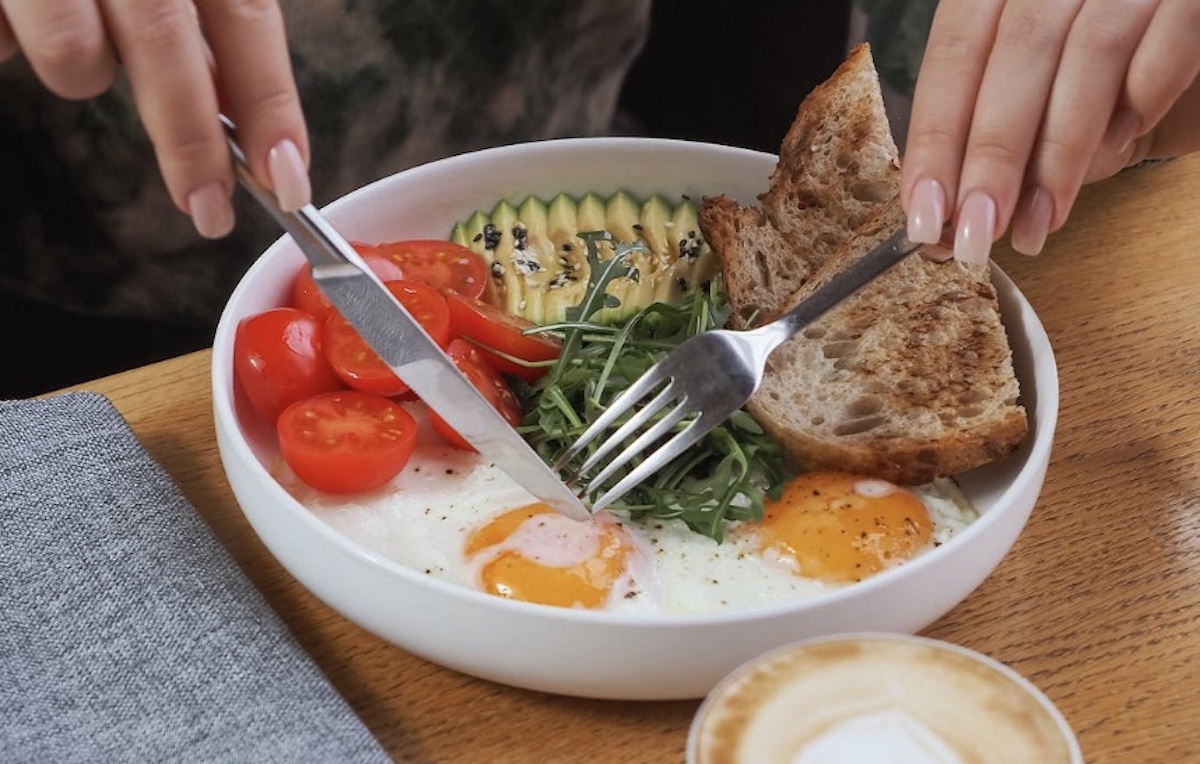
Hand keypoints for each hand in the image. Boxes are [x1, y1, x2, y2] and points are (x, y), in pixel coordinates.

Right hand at [0, 0, 309, 237]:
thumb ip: (190, 16)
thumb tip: (238, 116)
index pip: (246, 14)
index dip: (271, 102)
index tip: (289, 176)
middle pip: (167, 42)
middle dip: (192, 140)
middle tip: (208, 208)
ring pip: (76, 56)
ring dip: (81, 70)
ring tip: (58, 23)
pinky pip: (2, 45)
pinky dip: (9, 43)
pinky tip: (10, 10)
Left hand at [900, 0, 1199, 262]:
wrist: (1196, 45)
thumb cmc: (1115, 73)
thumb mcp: (1047, 102)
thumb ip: (1009, 140)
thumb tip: (959, 214)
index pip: (956, 52)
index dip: (936, 135)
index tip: (924, 213)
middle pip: (1016, 51)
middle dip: (991, 153)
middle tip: (976, 230)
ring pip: (1088, 50)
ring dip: (1059, 150)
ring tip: (1039, 220)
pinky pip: (1169, 37)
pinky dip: (1145, 94)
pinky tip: (1127, 138)